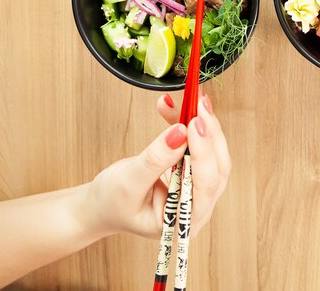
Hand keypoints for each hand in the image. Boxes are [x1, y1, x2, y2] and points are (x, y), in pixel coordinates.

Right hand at [77, 93, 230, 238]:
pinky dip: (189, 124)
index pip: (206, 184)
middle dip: (209, 132)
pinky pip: (198, 144)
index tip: (194, 124)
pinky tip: (176, 106)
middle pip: (217, 166)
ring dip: (202, 124)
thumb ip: (155, 160)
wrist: (102, 204)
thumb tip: (180, 133)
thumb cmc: (112, 202)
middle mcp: (198, 205)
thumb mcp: (128, 182)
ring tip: (192, 99)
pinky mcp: (192, 170)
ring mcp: (197, 188)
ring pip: (212, 152)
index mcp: (186, 220)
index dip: (204, 152)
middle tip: (199, 104)